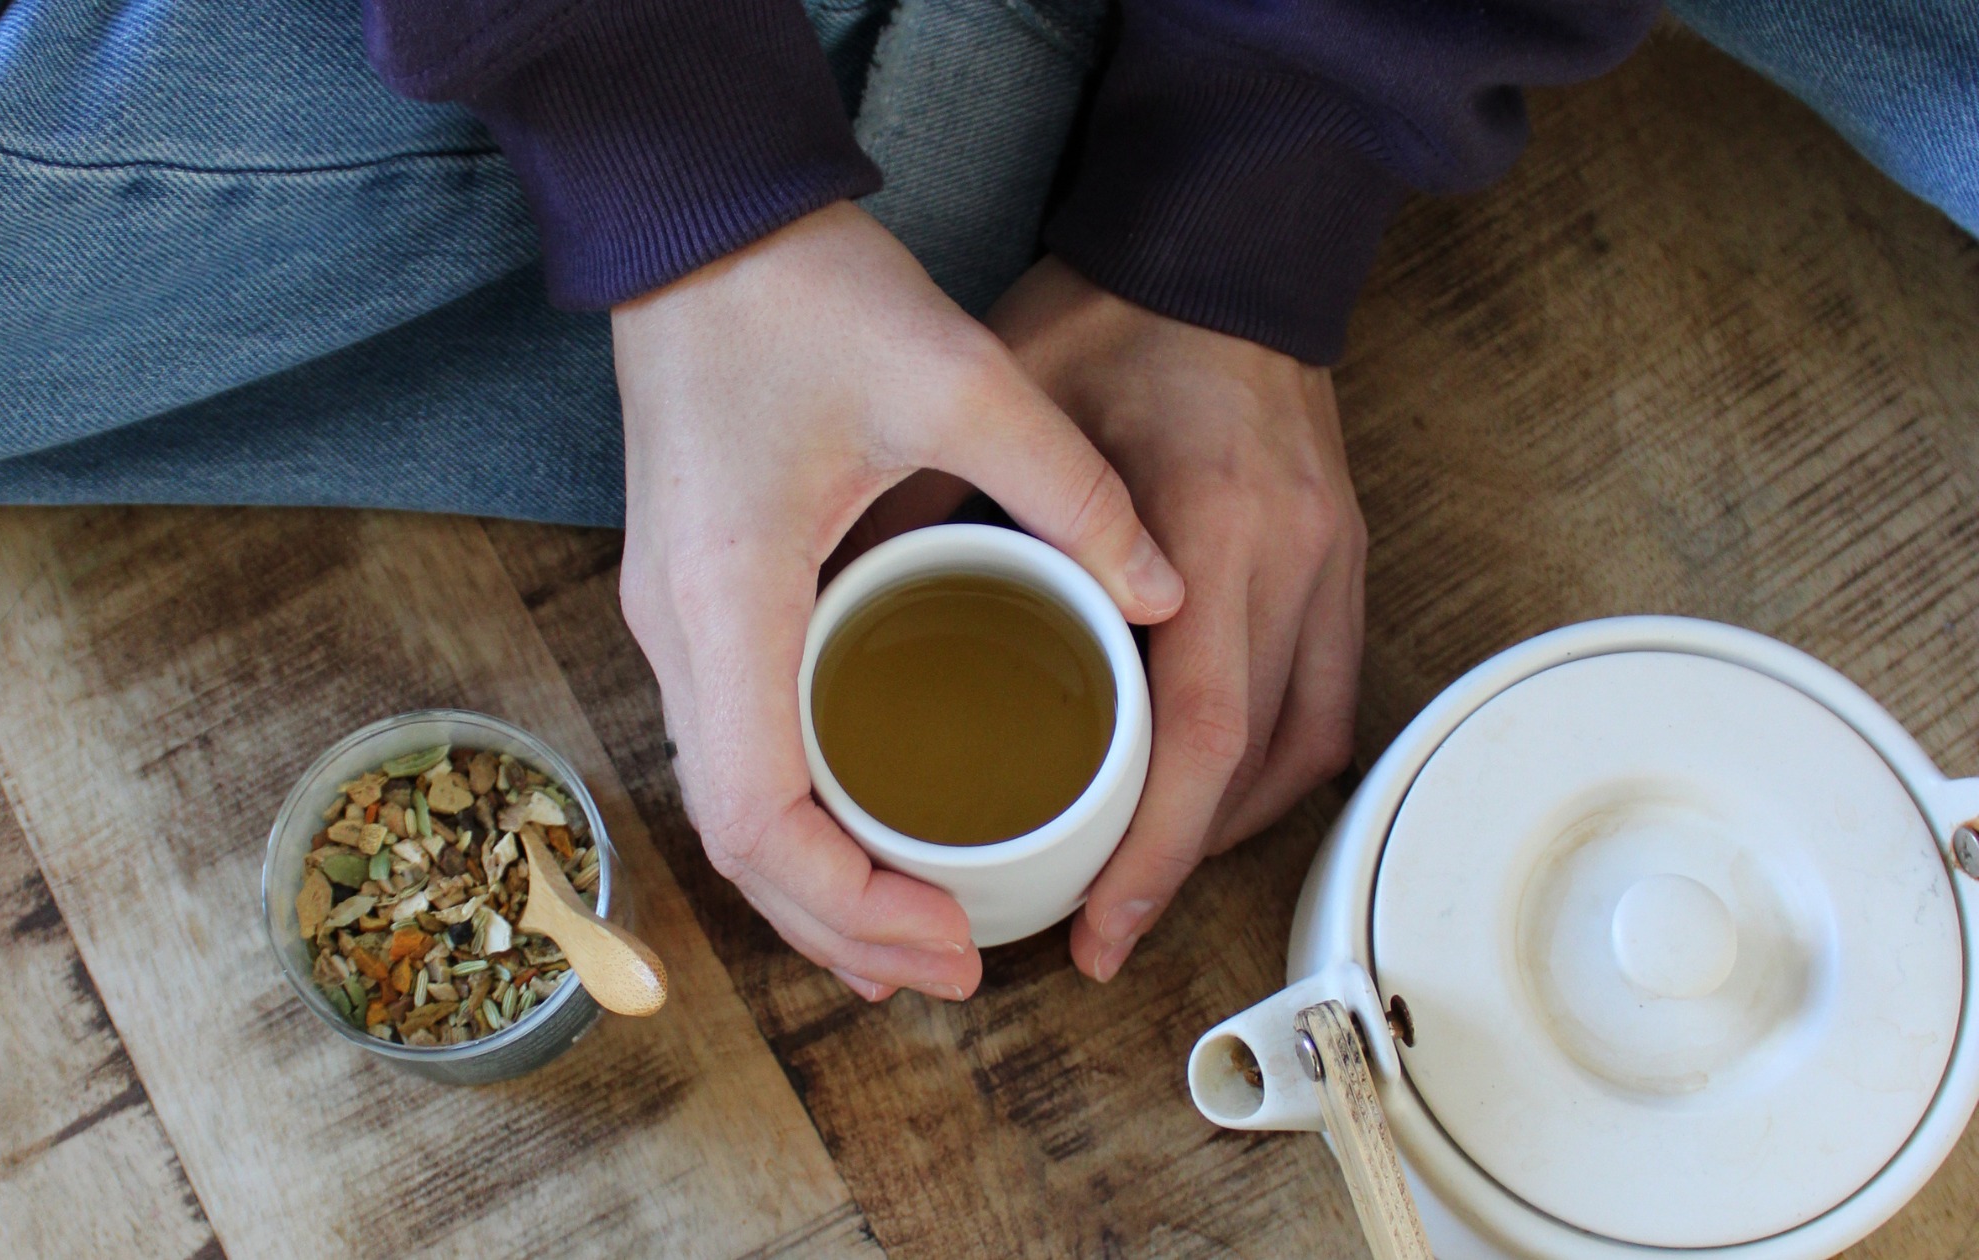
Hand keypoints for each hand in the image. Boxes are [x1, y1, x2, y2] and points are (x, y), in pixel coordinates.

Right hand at [612, 205, 1184, 1000]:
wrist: (697, 224)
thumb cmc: (798, 292)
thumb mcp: (954, 375)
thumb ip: (1069, 489)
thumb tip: (1166, 592)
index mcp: (729, 595)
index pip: (758, 814)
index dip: (848, 902)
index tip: (943, 938)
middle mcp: (681, 629)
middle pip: (737, 841)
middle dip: (840, 926)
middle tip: (952, 971)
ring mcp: (673, 620)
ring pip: (728, 808)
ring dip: (813, 887)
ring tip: (913, 938)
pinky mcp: (693, 601)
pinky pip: (736, 751)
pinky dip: (796, 821)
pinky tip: (861, 840)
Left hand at [988, 257, 1366, 981]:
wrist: (1220, 235)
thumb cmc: (1110, 311)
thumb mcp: (1005, 394)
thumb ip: (939, 499)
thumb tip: (845, 604)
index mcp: (1213, 522)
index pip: (1199, 730)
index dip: (1154, 849)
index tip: (1096, 926)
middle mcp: (1293, 555)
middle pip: (1261, 764)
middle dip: (1183, 868)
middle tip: (1102, 934)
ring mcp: (1333, 557)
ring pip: (1305, 746)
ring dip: (1230, 827)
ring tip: (1143, 878)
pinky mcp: (1343, 554)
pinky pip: (1327, 695)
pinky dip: (1270, 767)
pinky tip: (1206, 793)